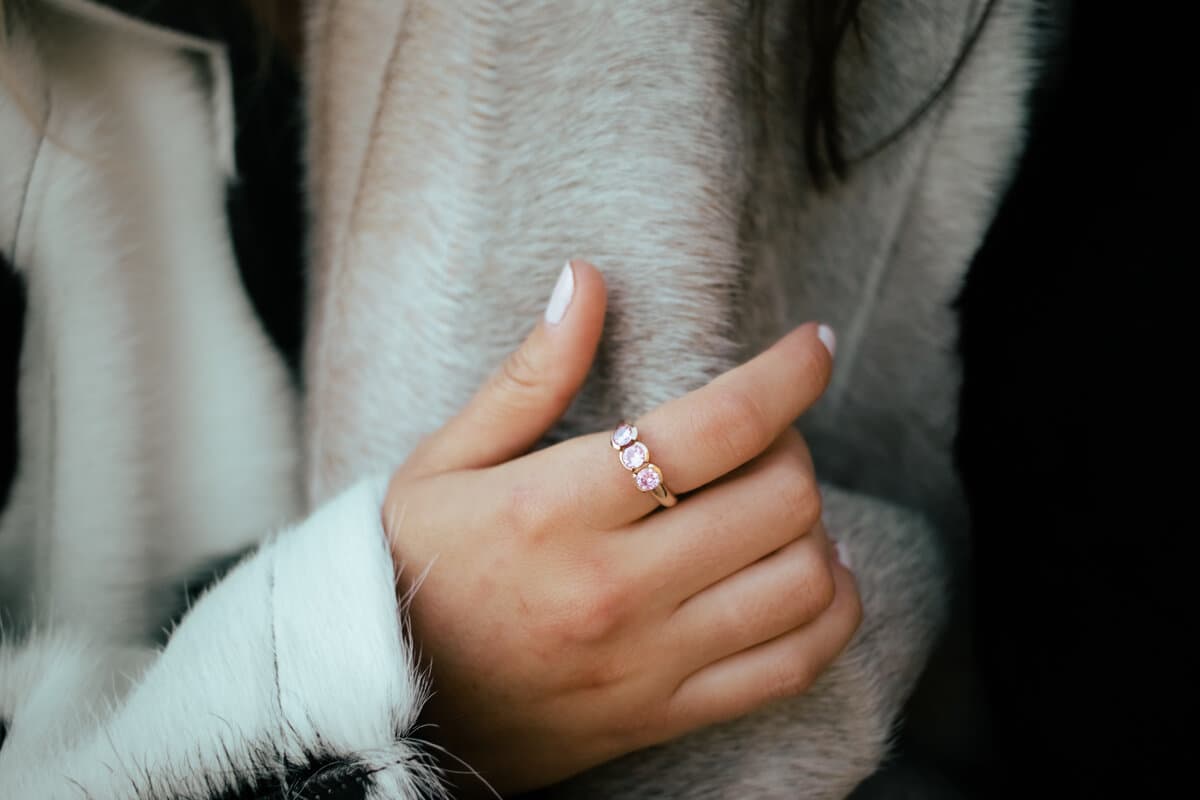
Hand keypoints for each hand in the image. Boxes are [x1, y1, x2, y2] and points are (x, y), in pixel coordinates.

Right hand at [384, 261, 860, 795]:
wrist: (381, 700)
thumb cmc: (411, 564)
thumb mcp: (445, 461)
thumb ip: (528, 376)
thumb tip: (586, 279)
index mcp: (556, 509)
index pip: (715, 427)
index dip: (787, 375)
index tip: (813, 346)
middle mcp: (613, 588)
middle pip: (780, 499)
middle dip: (794, 447)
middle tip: (763, 437)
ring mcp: (646, 660)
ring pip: (803, 583)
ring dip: (814, 529)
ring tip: (779, 507)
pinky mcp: (664, 712)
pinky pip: (791, 666)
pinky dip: (830, 615)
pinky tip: (808, 578)